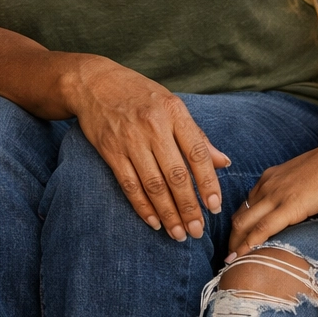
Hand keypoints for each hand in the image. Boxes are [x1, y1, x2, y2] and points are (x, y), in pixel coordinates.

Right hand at [66, 58, 230, 240]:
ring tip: (179, 234)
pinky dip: (142, 207)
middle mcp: (153, 125)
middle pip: (176, 175)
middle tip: (198, 231)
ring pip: (153, 185)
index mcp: (174, 112)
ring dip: (168, 214)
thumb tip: (224, 163)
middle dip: (189, 207)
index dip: (208, 183)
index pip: (197, 153)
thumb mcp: (172, 105)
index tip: (215, 207)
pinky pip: (129, 185)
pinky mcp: (111, 151)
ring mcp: (130, 139)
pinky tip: (154, 222)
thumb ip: (197, 136)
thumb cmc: (140, 94)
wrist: (94, 82)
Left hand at [228, 131, 317, 254]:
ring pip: (244, 223)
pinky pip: (262, 229)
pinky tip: (241, 257)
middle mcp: (268, 184)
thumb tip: (300, 208)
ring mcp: (277, 194)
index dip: (239, 223)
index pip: (246, 203)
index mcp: (272, 176)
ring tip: (229, 262)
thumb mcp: (308, 179)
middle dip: (231, 237)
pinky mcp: (290, 206)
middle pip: (239, 215)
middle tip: (227, 256)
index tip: (237, 239)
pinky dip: (248, 244)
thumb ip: (297, 192)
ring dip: (235, 244)